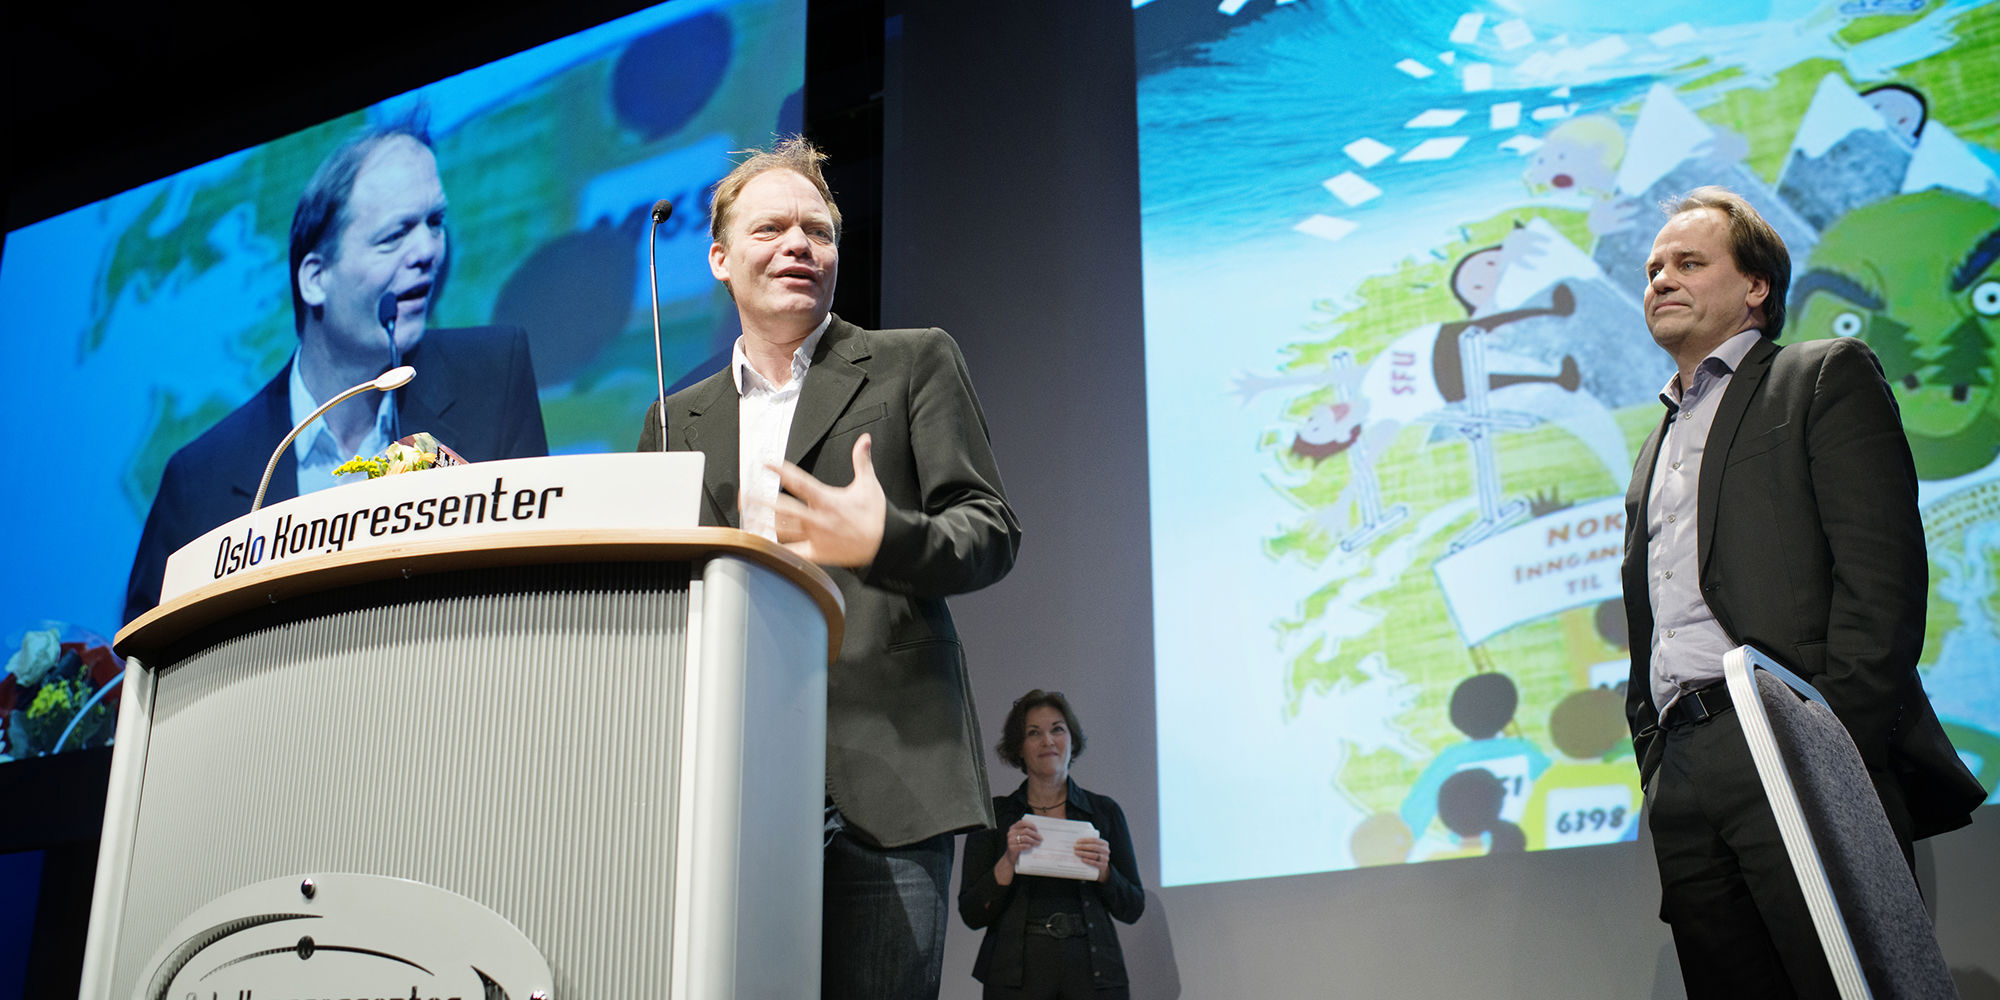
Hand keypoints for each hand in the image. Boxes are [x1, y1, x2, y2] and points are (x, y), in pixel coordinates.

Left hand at [759, 434, 886, 566]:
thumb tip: (864, 440)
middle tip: (746, 493)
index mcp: (827, 500)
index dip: (781, 471)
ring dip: (763, 522)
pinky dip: (775, 547)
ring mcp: (814, 537)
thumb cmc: (876, 516)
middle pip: (783, 508)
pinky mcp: (816, 553)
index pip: (800, 482)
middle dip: (761, 500)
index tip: (766, 463)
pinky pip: (791, 551)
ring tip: (747, 515)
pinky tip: (761, 542)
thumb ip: (862, 460)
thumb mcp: (869, 485)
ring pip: (783, 529)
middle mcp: (817, 519)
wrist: (885, 546)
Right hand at [1004, 818, 1042, 866]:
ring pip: (1025, 838)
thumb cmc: (1018, 846)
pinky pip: (1022, 846)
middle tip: (1041, 838)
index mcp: (1013, 828)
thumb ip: (1026, 833)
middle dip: (1035, 834)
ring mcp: (1010, 840)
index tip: (1037, 830)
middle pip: (1026, 831)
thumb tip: (1038, 832)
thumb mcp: (1021, 837)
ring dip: (1033, 841)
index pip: (1022, 822)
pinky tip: (1031, 847)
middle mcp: (1011, 833)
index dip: (1031, 825)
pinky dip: (1028, 846)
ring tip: (1038, 843)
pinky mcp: (1011, 848)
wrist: (1011, 857)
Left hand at [1074, 836, 1111, 881]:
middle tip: (1074, 847)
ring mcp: (1105, 858)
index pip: (1094, 840)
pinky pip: (1095, 863)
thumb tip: (1076, 842)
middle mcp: (1106, 850)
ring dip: (1084, 853)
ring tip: (1076, 852)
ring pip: (1094, 855)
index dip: (1085, 840)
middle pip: (1094, 847)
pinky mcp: (1103, 866)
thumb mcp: (1095, 848)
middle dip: (1083, 846)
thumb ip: (1089, 844)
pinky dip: (1088, 861)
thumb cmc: (1095, 854)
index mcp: (1104, 844)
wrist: (1101, 867)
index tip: (1077, 841)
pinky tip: (1082, 859)